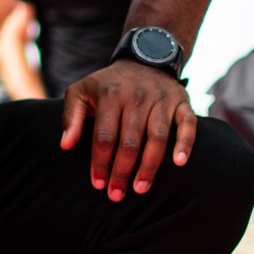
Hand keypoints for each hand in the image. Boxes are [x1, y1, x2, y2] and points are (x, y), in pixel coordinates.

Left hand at [60, 61, 196, 199]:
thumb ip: (70, 117)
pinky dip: (185, 144)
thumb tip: (65, 145)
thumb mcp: (81, 91)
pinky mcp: (182, 102)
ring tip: (140, 188)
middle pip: (130, 141)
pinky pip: (188, 125)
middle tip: (117, 195)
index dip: (100, 162)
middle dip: (122, 171)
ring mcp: (162, 99)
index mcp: (110, 95)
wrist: (145, 58)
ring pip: (157, 138)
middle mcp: (137, 96)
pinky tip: (179, 164)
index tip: (98, 184)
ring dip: (149, 166)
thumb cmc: (107, 85)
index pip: (104, 136)